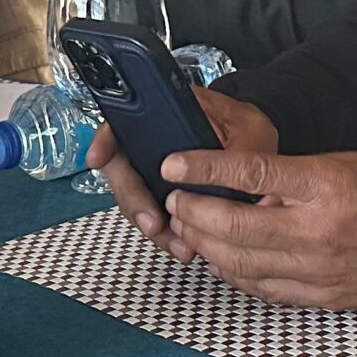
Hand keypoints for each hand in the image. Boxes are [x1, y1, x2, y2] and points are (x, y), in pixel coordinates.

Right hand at [91, 89, 277, 262]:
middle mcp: (155, 139)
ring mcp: (156, 169)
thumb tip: (211, 177)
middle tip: (153, 223)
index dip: (107, 138)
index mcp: (170, 111)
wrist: (259, 155)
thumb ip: (234, 153)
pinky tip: (184, 245)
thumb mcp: (252, 134)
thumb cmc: (251, 134)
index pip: (125, 117)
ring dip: (151, 223)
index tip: (98, 158)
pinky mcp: (165, 194)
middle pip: (123, 166)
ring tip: (178, 242)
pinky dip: (166, 233)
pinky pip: (153, 214)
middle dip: (133, 198)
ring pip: (135, 196)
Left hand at [164, 148, 356, 309]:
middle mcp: (315, 231)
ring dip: (205, 245)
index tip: (175, 165)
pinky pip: (261, 289)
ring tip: (189, 229)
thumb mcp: (342, 164)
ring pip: (239, 262)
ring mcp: (315, 270)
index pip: (251, 172)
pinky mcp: (318, 297)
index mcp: (322, 188)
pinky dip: (232, 274)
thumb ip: (291, 174)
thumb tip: (244, 182)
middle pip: (233, 224)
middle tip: (175, 201)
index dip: (205, 168)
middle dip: (193, 213)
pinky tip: (219, 260)